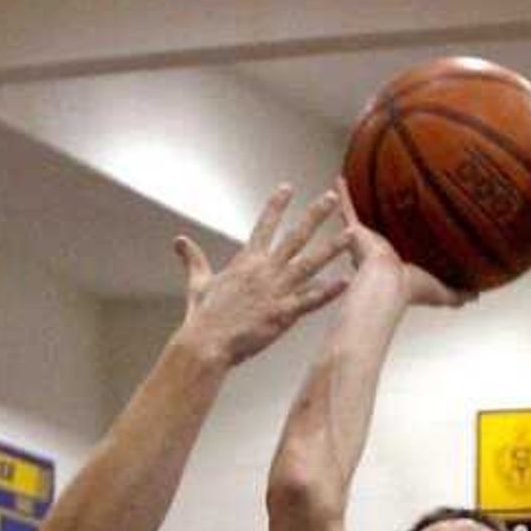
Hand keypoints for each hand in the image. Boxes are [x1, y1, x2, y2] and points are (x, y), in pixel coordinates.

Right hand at [177, 186, 353, 364]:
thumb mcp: (198, 282)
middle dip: (315, 216)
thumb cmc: (203, 316)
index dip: (276, 205)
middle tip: (330, 199)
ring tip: (350, 234)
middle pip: (296, 236)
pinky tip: (346, 280)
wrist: (207, 342)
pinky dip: (330, 290)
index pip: (264, 225)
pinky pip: (312, 299)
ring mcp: (277, 290)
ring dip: (332, 247)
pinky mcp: (284, 313)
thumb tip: (180, 242)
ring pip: (311, 263)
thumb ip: (193, 259)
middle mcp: (265, 270)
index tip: (288, 187)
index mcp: (247, 261)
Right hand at [338, 177, 473, 309]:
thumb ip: (457, 293)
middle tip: (381, 212)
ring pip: (363, 218)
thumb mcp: (440, 291)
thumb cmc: (410, 289)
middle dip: (379, 227)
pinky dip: (343, 194)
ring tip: (360, 186)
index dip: (403, 248)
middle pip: (380, 235)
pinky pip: (348, 207)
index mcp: (398, 266)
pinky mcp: (356, 231)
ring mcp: (366, 241)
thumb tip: (476, 295)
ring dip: (360, 204)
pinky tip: (340, 179)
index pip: (401, 254)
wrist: (387, 282)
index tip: (405, 241)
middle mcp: (380, 253)